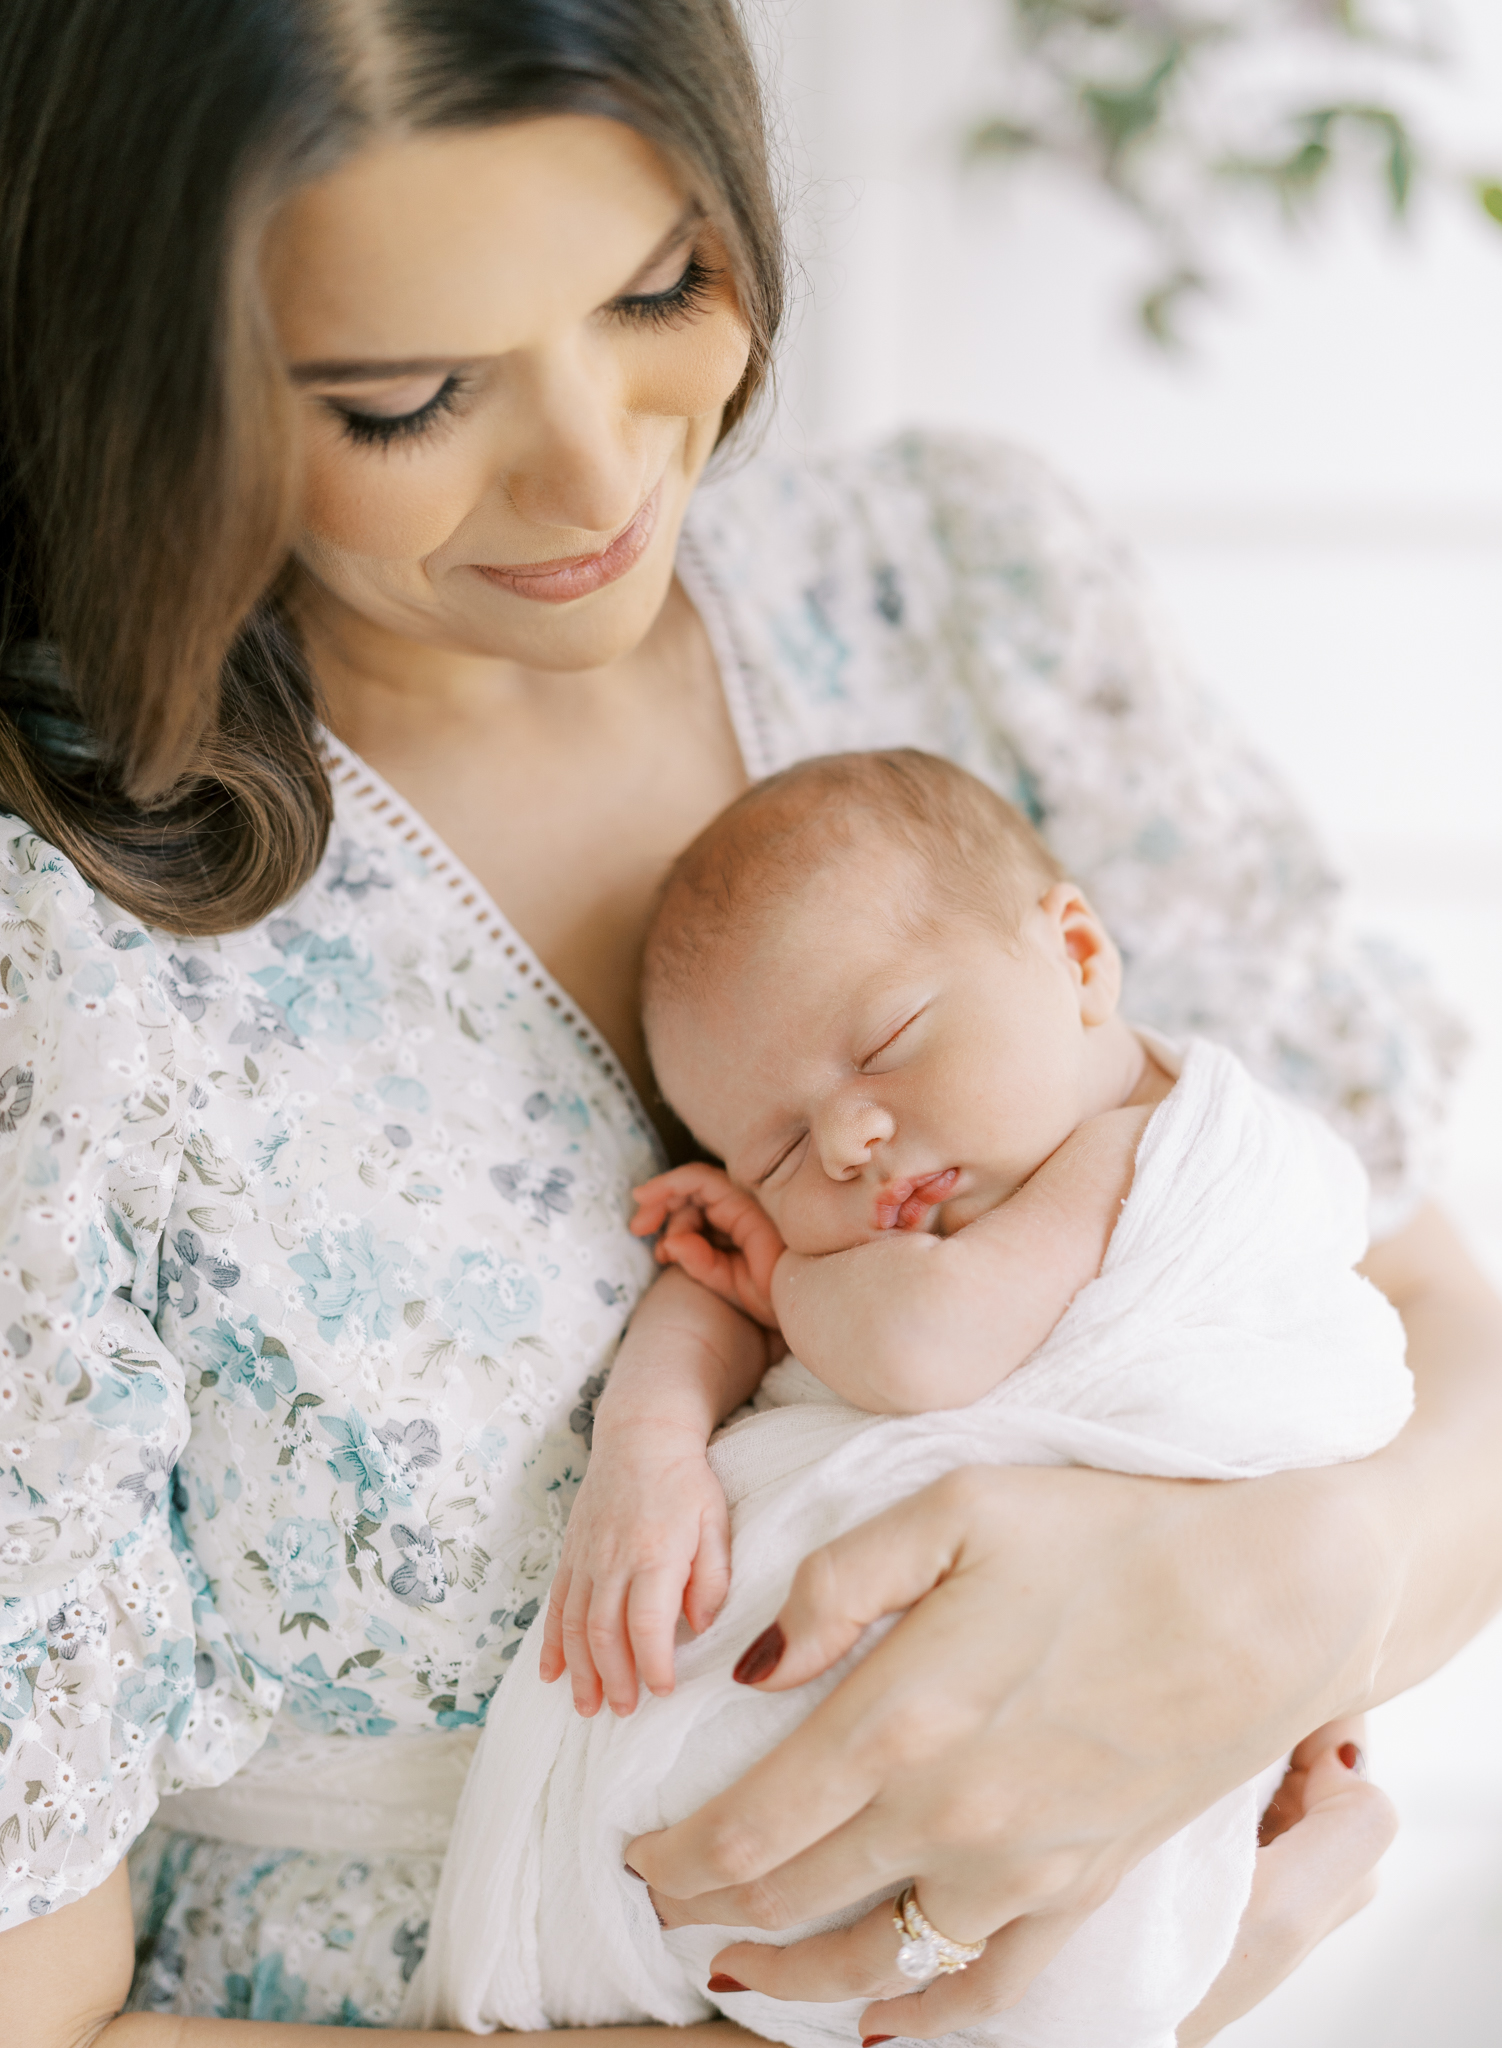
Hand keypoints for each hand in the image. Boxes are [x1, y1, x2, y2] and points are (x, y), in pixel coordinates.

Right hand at [538, 1421, 731, 1716]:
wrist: (641, 1435)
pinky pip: (556, 1604)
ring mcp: (587, 1556)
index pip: (647, 1623)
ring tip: (588, 1707)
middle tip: (625, 1710)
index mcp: (654, 1553)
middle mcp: (613, 1559)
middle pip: (603, 1632)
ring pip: (574, 1625)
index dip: (653, 1663)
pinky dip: (552, 1642)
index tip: (663, 1690)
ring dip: (580, 1671)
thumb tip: (702, 1627)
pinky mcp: (572, 1553)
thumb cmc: (686, 1480)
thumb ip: (713, 1577)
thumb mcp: (715, 1522)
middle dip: (613, 1679)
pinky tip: (552, 1674)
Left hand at [627, 1462, 1380, 2037]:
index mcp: (897, 1720)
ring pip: (874, 1965)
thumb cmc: (1103, 1534)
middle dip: (708, 1910)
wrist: (1264, 1600)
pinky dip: (924, 2020)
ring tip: (737, 1973)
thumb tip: (754, 1666)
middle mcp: (946, 1817)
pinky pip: (988, 1990)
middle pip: (790, 1900)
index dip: (673, 1859)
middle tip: (661, 1903)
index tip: (633, 1856)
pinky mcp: (1083, 1891)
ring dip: (790, 1979)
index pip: (746, 1829)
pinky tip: (884, 2025)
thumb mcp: (952, 1507)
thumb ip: (834, 1581)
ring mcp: (1019, 1871)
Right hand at [632, 1164, 786, 1327]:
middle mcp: (742, 1210)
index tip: (640, 1198)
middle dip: (661, 1204)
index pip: (702, 1181)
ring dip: (669, 1227)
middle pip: (692, 1191)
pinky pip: (699, 1226)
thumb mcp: (742, 1288)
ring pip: (692, 1210)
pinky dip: (679, 1238)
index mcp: (748, 1213)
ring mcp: (736, 1222)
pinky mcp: (730, 1236)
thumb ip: (706, 1265)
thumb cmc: (780, 1301)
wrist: (805, 1313)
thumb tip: (672, 1242)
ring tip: (661, 1256)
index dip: (668, 1184)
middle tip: (637, 1228)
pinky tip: (669, 1256)